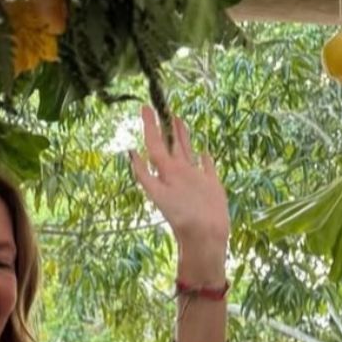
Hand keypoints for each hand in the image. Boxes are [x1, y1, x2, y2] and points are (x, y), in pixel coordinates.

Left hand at [129, 107, 229, 262]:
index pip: (153, 145)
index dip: (148, 127)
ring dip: (182, 136)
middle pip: (169, 145)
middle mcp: (177, 173)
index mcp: (165, 173)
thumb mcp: (159, 193)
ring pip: (186, 151)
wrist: (204, 235)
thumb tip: (131, 153)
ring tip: (178, 118)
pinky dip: (205, 158)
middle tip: (159, 106)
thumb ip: (146, 174)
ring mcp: (194, 178)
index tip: (144, 108)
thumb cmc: (181, 216)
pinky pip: (207, 166)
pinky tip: (203, 151)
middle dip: (164, 127)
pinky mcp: (211, 184)